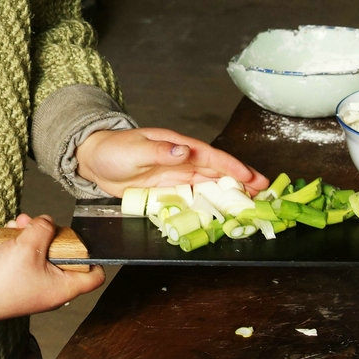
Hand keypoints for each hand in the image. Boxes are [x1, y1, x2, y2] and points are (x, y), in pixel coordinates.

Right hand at [0, 214, 103, 320]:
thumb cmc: (3, 282)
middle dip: (49, 234)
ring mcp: (36, 283)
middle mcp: (52, 287)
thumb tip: (47, 222)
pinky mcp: (20, 278)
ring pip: (43, 251)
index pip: (93, 276)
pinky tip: (10, 234)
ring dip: (31, 234)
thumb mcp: (28, 247)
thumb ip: (43, 229)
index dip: (94, 256)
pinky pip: (27, 256)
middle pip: (65, 254)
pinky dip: (20, 242)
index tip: (86, 241)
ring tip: (18, 226)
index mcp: (63, 287)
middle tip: (36, 225)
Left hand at [75, 127, 268, 197]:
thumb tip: (184, 151)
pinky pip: (193, 197)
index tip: (251, 177)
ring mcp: (175, 176)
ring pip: (209, 185)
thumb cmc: (113, 150)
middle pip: (216, 171)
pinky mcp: (167, 190)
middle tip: (265, 192)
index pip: (209, 156)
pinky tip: (222, 212)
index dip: (231, 167)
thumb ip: (160, 151)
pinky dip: (210, 203)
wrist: (94, 161)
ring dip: (229, 193)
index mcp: (176, 146)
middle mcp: (180, 160)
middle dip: (240, 180)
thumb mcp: (135, 149)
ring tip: (251, 203)